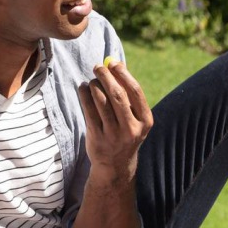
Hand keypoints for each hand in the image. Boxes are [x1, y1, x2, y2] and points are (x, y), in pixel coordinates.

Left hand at [78, 60, 152, 182]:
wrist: (115, 164)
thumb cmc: (124, 132)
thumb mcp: (133, 118)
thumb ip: (127, 94)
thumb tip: (115, 64)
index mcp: (145, 121)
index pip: (135, 91)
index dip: (123, 74)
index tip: (113, 63)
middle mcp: (132, 129)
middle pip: (117, 95)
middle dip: (106, 77)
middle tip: (97, 66)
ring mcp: (114, 135)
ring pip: (101, 102)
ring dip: (94, 85)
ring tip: (91, 81)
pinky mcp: (98, 138)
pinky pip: (89, 111)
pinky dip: (84, 95)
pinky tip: (83, 88)